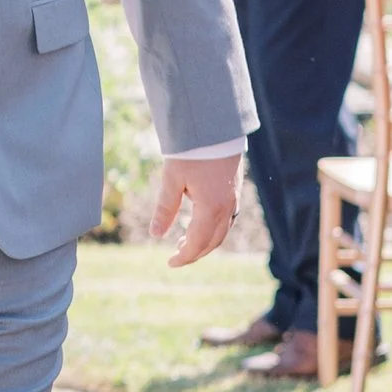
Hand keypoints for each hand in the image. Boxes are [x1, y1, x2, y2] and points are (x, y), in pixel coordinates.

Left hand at [150, 152, 239, 267]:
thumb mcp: (172, 179)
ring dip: (205, 242)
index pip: (198, 243)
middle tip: (176, 256)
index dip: (184, 257)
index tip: (170, 263)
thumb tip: (156, 235)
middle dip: (195, 253)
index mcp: (211, 208)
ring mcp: (234, 200)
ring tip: (184, 242)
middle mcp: (227, 208)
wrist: (215, 128)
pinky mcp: (235, 191)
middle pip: (213, 242)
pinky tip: (200, 225)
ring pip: (222, 232)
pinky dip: (214, 229)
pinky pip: (227, 220)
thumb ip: (165, 209)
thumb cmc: (191, 152)